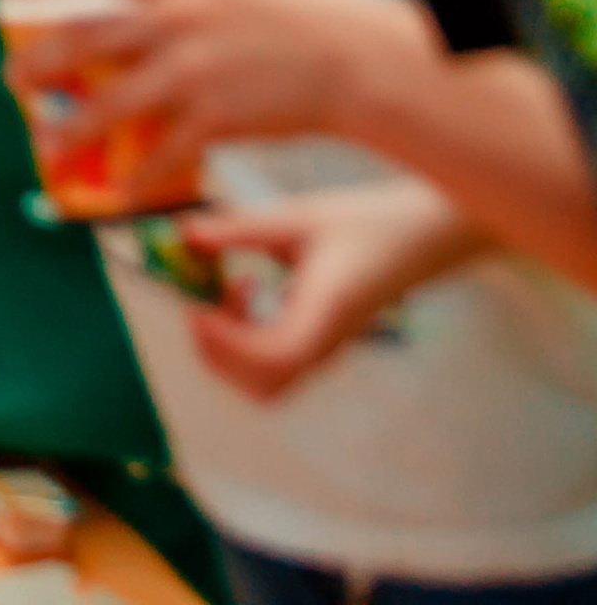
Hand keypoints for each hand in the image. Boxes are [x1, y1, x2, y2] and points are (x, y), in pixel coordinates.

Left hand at [0, 0, 441, 200]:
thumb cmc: (310, 14)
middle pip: (85, 36)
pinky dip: (137, 176)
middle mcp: (177, 15)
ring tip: (43, 145)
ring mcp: (192, 67)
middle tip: (12, 80)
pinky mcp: (215, 116)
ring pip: (109, 101)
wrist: (365, 60)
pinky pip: (161, 152)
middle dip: (40, 59)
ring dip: (71, 128)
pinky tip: (118, 195)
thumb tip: (143, 3)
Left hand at [178, 182, 485, 400]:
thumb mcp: (297, 218)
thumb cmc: (364, 222)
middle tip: (200, 301)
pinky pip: (276, 361)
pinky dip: (246, 336)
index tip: (195, 308)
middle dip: (219, 352)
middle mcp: (327, 343)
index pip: (276, 358)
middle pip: (265, 386)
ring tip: (231, 288)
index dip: (229, 344)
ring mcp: (325, 348)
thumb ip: (239, 228)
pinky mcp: (321, 341)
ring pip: (269, 380)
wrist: (421, 237)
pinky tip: (249, 287)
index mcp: (327, 313)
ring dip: (232, 345)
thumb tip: (183, 234)